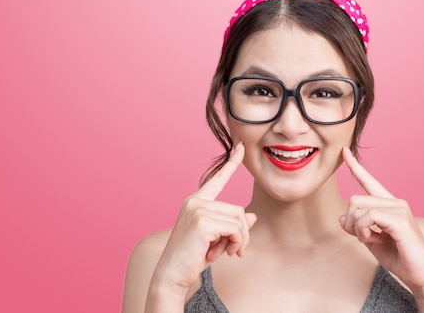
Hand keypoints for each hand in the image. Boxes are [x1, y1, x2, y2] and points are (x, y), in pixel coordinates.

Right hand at [151, 143, 256, 294]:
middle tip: (235, 251)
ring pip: (238, 219)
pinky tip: (224, 253)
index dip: (231, 163)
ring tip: (229, 253)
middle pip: (238, 209)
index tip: (241, 147)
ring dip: (240, 240)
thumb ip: (232, 225)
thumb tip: (252, 216)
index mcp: (196, 202)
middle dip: (242, 233)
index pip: (217, 179)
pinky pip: (234, 228)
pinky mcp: (202, 221)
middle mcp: (195, 201)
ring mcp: (197, 209)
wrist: (172, 276)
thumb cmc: (192, 258)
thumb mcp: (216, 239)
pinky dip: (236, 242)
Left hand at [339, 147, 423, 292]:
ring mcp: (399, 209)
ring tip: (372, 240)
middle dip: (350, 222)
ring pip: (358, 207)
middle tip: (363, 238)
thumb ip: (357, 227)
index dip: (354, 166)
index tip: (343, 151)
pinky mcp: (400, 220)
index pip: (368, 181)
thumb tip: (341, 217)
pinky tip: (374, 239)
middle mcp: (395, 202)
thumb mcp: (371, 241)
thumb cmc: (400, 259)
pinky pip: (368, 217)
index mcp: (389, 205)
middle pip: (355, 199)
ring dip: (357, 228)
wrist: (422, 276)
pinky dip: (363, 230)